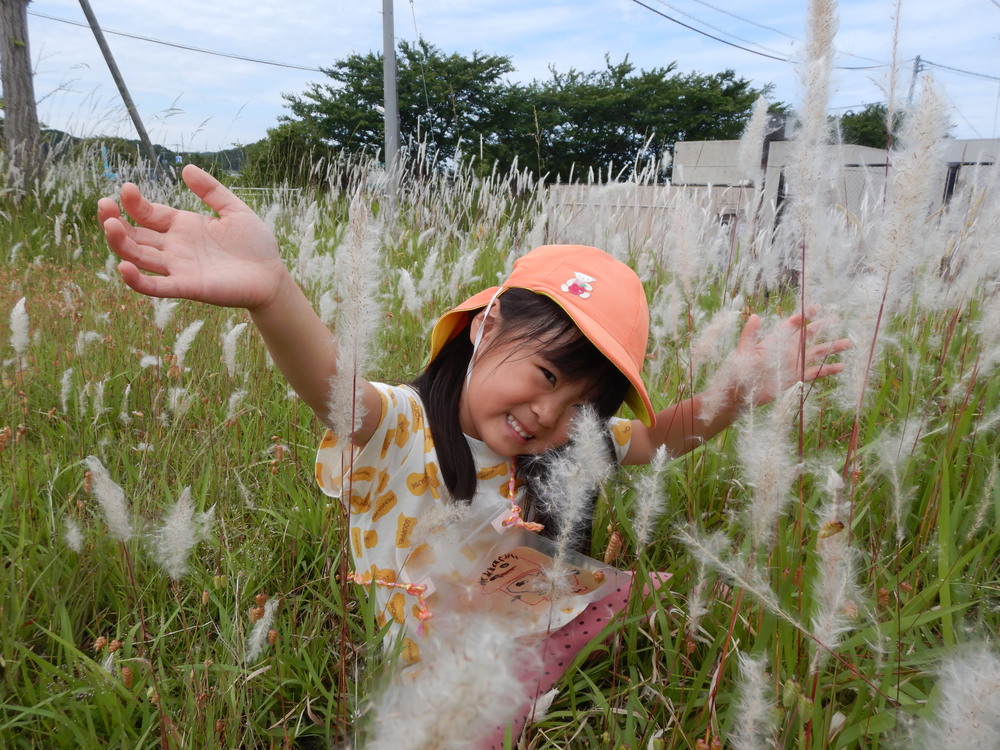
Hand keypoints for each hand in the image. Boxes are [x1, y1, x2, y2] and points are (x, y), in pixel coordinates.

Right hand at [98, 165, 287, 310]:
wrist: (272, 276)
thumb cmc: (256, 245)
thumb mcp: (235, 210)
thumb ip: (212, 191)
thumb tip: (186, 168)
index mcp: (183, 226)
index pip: (148, 214)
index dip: (134, 203)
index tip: (127, 188)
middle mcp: (175, 247)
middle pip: (134, 235)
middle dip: (115, 221)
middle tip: (104, 205)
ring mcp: (178, 268)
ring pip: (138, 257)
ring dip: (119, 244)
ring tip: (110, 226)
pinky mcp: (187, 287)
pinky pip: (155, 287)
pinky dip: (137, 281)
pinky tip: (123, 268)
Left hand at [733, 305, 850, 405]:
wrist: (739, 394)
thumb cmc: (738, 372)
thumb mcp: (743, 351)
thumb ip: (750, 335)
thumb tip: (754, 316)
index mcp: (775, 341)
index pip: (792, 325)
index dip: (804, 316)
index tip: (817, 307)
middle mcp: (787, 351)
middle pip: (809, 335)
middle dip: (823, 327)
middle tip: (837, 318)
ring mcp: (793, 364)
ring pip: (816, 353)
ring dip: (831, 348)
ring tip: (848, 343)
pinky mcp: (796, 378)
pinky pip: (815, 372)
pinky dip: (828, 370)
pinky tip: (841, 367)